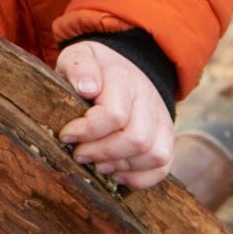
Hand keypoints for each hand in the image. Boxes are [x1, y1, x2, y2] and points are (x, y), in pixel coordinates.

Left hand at [55, 41, 172, 188]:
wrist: (127, 68)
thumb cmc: (95, 69)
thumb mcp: (80, 55)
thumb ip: (79, 66)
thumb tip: (87, 88)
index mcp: (124, 79)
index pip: (114, 114)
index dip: (87, 131)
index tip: (66, 135)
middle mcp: (148, 99)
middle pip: (136, 139)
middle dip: (101, 153)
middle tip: (79, 154)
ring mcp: (161, 120)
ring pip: (154, 155)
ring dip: (120, 166)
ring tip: (97, 164)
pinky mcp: (166, 138)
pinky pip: (163, 166)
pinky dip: (139, 178)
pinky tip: (115, 173)